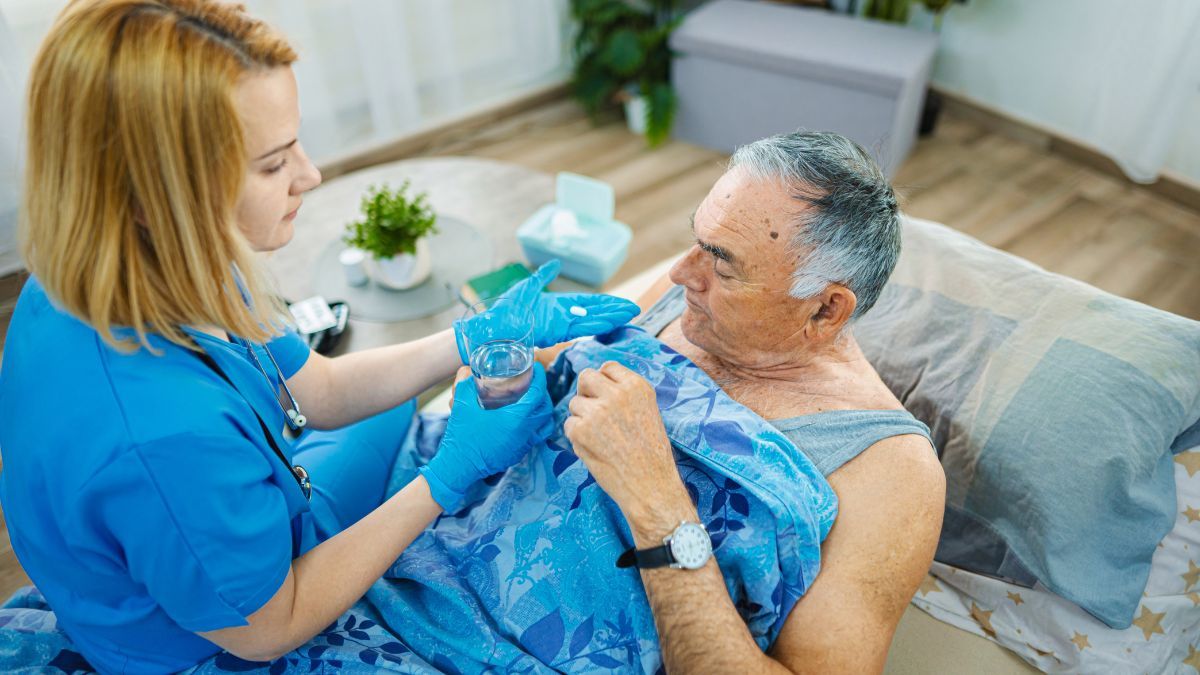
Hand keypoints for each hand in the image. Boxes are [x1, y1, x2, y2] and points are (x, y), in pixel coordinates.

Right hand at [420, 364, 552, 509]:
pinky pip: (534, 438)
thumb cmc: (461, 437)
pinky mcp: (517, 454)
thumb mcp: (461, 405)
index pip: (538, 395)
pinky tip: (521, 420)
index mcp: (515, 419)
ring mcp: (522, 446)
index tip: (538, 370)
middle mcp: (524, 433)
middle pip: (546, 410)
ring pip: (543, 426)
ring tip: (532, 402)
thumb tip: (468, 370)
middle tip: (534, 384)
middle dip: (544, 395)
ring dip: (542, 412)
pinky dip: (534, 426)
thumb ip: (465, 384)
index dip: (541, 379)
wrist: (457, 468)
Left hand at [453, 261, 640, 361]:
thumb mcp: (528, 286)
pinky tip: (612, 320)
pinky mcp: (558, 331)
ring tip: (630, 314)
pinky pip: (582, 326)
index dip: (605, 303)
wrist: (495, 326)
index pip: (588, 303)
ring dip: (612, 317)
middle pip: (595, 312)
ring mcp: (562, 324)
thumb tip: (555, 263)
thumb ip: (543, 276)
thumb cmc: (507, 309)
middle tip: (634, 309)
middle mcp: (564, 316)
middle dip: (614, 311)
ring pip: (593, 320)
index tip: (621, 303)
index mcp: (558, 305)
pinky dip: (598, 323)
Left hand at [564, 362, 697, 537]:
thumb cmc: (651, 454)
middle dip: (586, 392)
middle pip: (586, 377)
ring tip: (601, 438)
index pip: (608, 367)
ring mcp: (597, 411)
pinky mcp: (581, 430)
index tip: (604, 395)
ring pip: (575, 403)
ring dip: (582, 418)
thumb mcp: (647, 411)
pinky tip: (595, 449)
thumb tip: (597, 387)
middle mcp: (616, 393)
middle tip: (593, 411)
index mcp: (637, 386)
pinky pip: (569, 425)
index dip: (603, 382)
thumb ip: (625, 395)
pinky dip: (577, 437)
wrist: (650, 485)